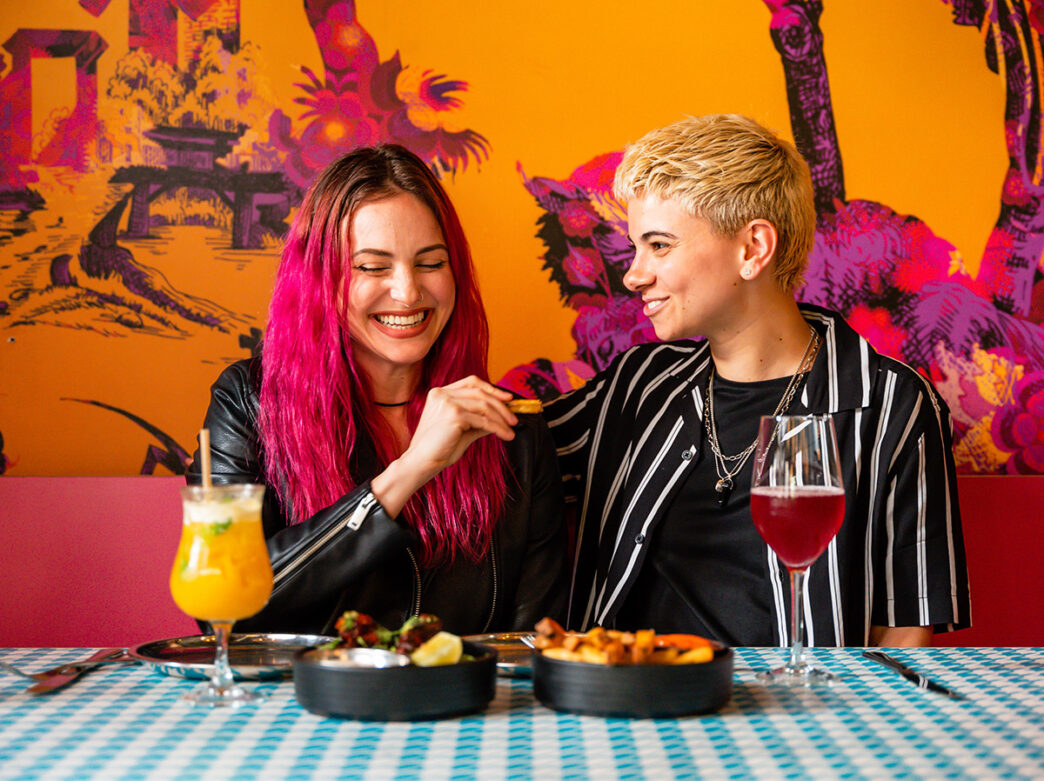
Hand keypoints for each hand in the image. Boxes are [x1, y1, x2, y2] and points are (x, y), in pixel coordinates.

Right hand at [401, 376, 516, 477]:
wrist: (420, 463)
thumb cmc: (438, 449)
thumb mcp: (462, 431)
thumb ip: (478, 421)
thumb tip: (500, 419)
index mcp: (440, 393)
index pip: (471, 382)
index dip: (491, 388)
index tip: (507, 398)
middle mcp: (442, 394)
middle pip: (481, 392)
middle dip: (501, 405)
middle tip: (514, 418)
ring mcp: (447, 402)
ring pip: (485, 406)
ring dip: (502, 419)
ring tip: (511, 430)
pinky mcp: (454, 415)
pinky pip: (484, 420)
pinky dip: (498, 428)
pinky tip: (506, 435)